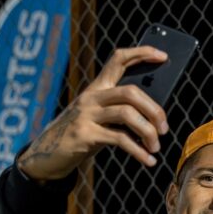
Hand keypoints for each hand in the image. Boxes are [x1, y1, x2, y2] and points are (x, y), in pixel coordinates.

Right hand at [17, 46, 169, 180]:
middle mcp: (91, 97)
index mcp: (97, 88)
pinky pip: (120, 139)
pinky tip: (149, 160)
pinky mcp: (85, 135)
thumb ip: (120, 110)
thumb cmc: (82, 133)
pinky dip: (139, 151)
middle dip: (154, 110)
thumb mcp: (99, 116)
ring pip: (127, 114)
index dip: (141, 53)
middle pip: (131, 92)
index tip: (163, 55)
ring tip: (156, 147)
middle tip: (164, 128)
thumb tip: (156, 116)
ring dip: (148, 132)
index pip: (118, 59)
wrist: (48, 154)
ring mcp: (87, 115)